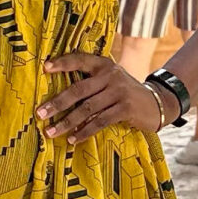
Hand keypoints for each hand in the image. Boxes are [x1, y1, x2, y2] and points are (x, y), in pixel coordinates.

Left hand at [35, 53, 164, 142]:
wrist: (157, 103)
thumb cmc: (125, 92)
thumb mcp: (111, 79)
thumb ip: (92, 81)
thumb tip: (60, 95)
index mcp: (103, 64)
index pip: (79, 59)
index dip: (62, 63)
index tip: (44, 68)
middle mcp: (110, 75)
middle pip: (78, 89)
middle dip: (57, 103)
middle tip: (40, 113)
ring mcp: (118, 91)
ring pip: (87, 108)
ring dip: (67, 122)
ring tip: (51, 131)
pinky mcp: (125, 108)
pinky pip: (100, 121)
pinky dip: (84, 131)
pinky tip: (73, 139)